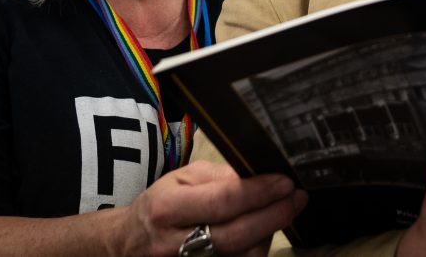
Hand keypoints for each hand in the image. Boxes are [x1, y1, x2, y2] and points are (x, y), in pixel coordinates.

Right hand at [121, 160, 306, 256]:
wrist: (129, 243)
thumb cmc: (162, 205)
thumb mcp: (182, 179)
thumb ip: (220, 177)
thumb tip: (258, 178)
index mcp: (168, 208)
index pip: (223, 200)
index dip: (260, 192)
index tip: (285, 182)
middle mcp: (173, 243)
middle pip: (237, 234)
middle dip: (274, 215)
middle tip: (296, 198)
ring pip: (242, 256)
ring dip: (268, 234)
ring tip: (278, 213)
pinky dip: (255, 250)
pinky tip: (262, 234)